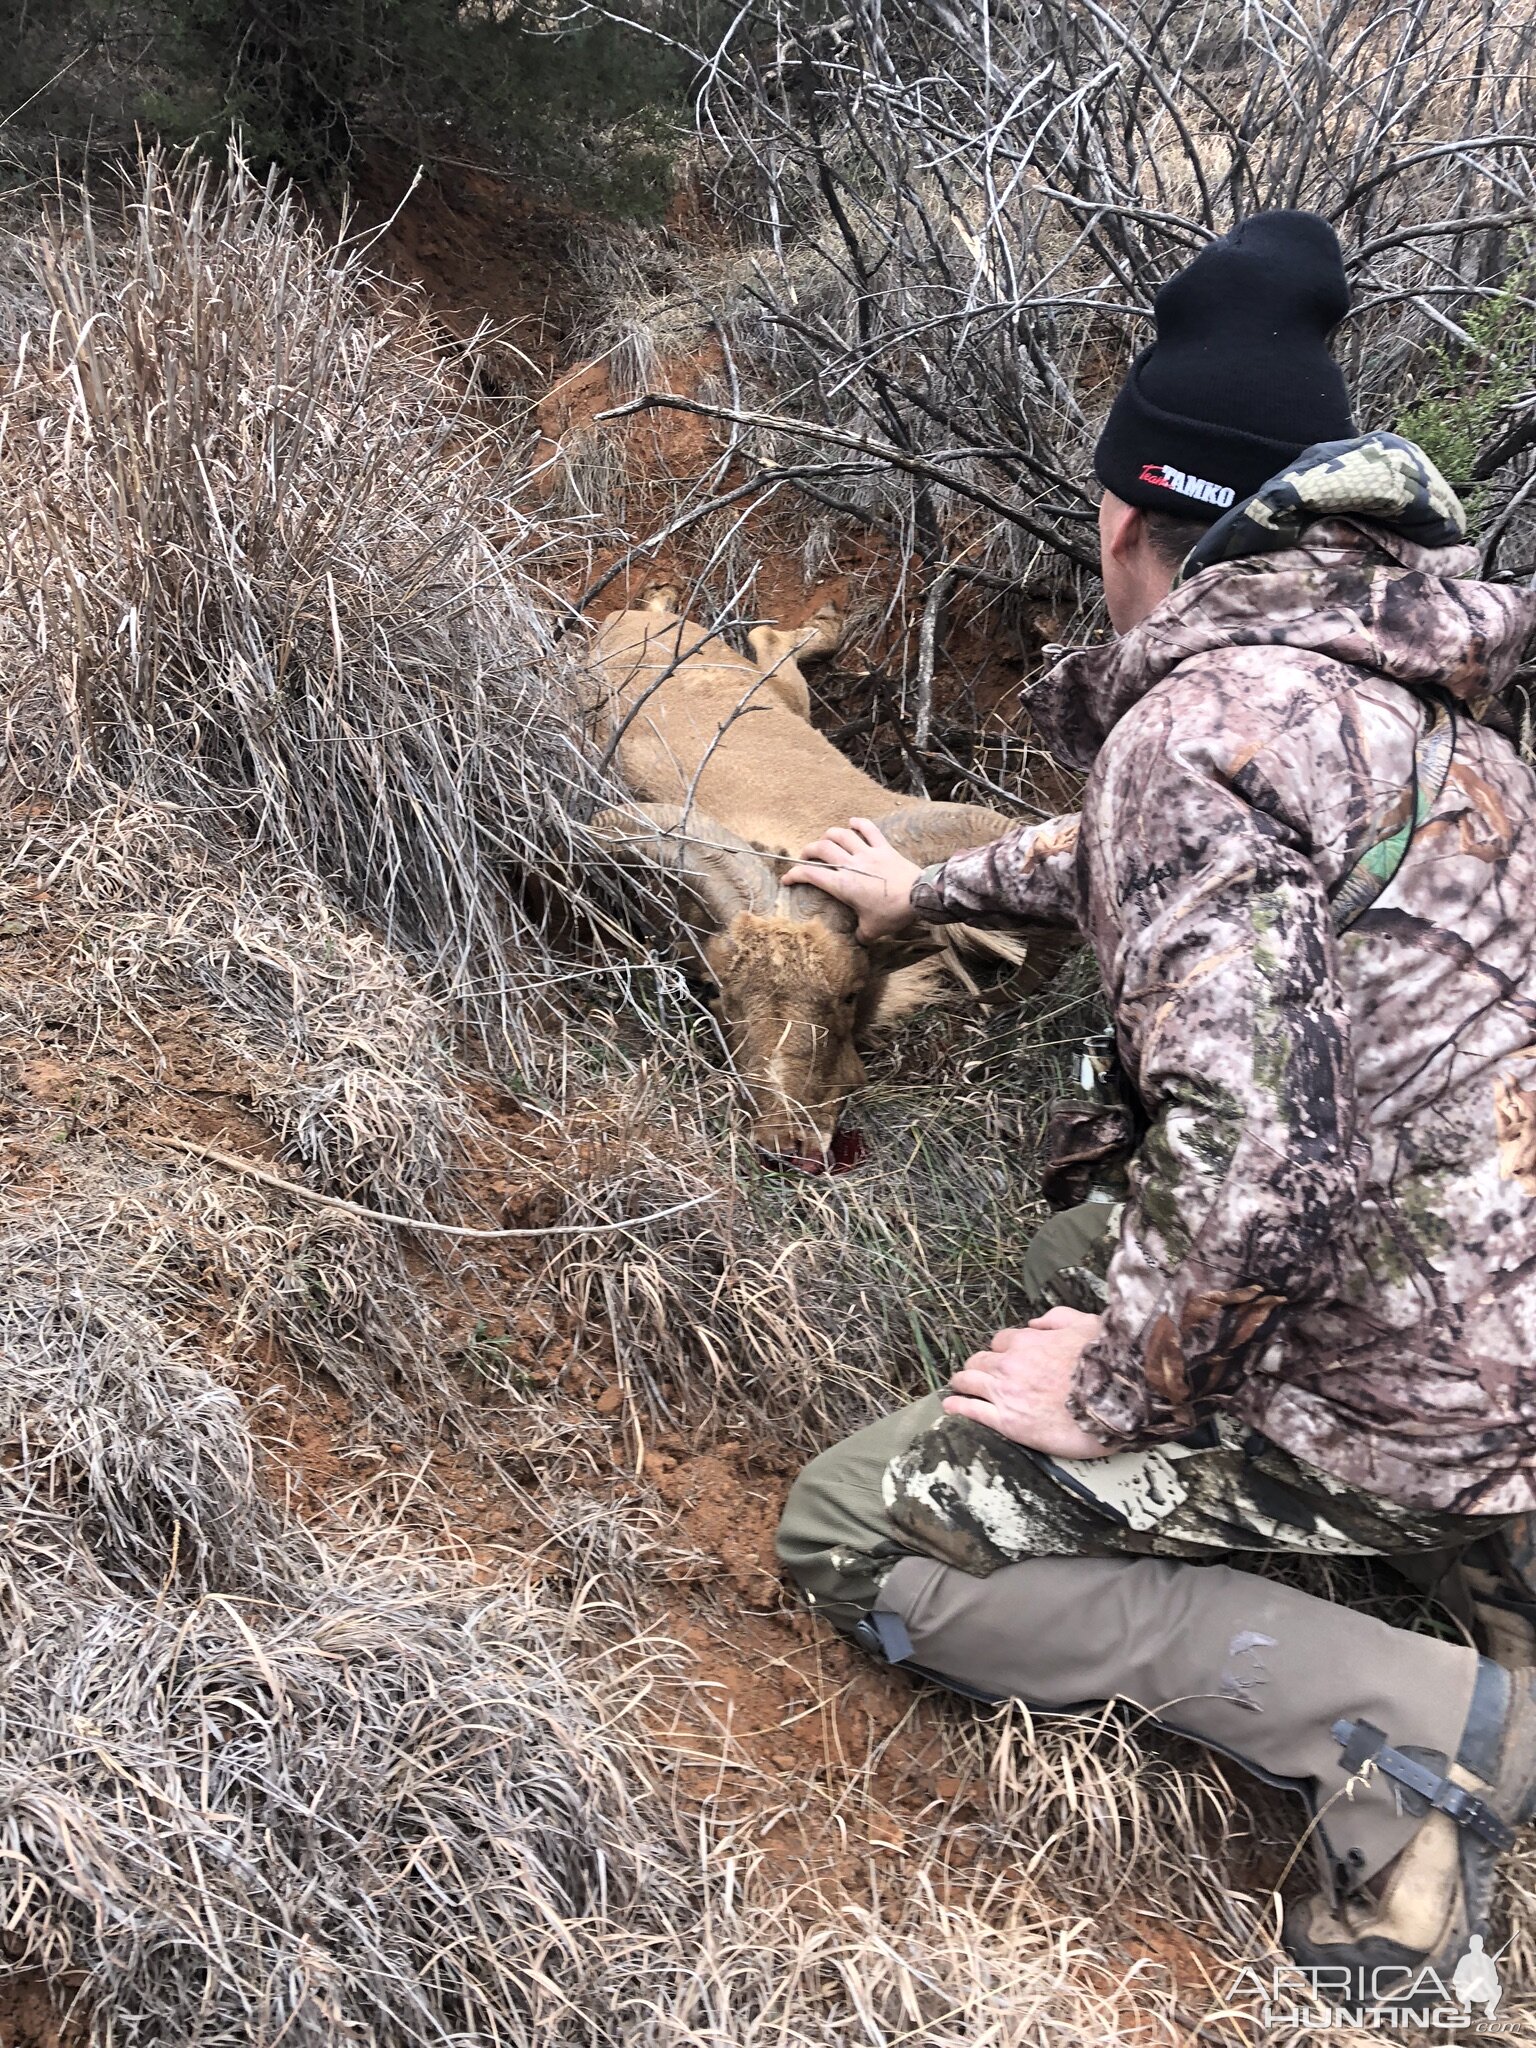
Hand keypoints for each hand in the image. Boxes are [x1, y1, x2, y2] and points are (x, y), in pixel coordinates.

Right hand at [782, 817, 921, 942]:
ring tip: (825, 839)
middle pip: (821, 848)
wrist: (920, 896)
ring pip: (841, 834)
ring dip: (829, 834)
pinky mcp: (884, 848)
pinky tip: (852, 822)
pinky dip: (859, 823)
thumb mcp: (872, 930)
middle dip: (808, 851)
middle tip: (806, 857)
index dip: (794, 875)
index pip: (811, 874)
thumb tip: (858, 940)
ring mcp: (867, 853)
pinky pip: (869, 829)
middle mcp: (851, 865)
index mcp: (843, 885)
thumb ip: (861, 935)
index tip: (787, 879)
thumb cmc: (893, 913)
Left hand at [943, 1306, 1117, 1458]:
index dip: (1003, 1349)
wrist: (1116, 1401)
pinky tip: (952, 1406)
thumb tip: (1035, 1322)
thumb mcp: (1086, 1325)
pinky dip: (958, 1406)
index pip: (1001, 1341)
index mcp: (1027, 1341)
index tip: (1006, 1357)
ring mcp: (1005, 1393)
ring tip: (959, 1386)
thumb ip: (1057, 1318)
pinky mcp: (1007, 1421)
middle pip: (979, 1360)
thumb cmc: (1106, 1363)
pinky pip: (971, 1410)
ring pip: (968, 1381)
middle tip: (980, 1373)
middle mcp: (1010, 1364)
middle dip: (979, 1365)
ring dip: (963, 1382)